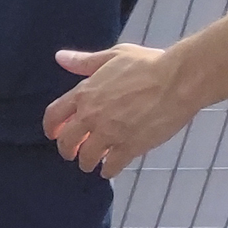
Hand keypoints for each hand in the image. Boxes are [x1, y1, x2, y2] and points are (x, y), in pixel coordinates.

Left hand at [42, 42, 197, 176]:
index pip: (54, 115)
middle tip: (72, 155)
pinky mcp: (130, 146)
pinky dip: (109, 170)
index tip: (53, 134)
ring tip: (91, 164)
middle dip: (67, 150)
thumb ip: (84, 62)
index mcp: (84, 93)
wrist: (177, 80)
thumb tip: (60, 58)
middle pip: (67, 141)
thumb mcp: (112, 56)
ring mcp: (109, 133)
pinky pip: (112, 165)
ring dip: (87, 162)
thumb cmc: (148, 64)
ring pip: (88, 157)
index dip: (51, 128)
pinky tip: (110, 170)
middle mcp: (91, 116)